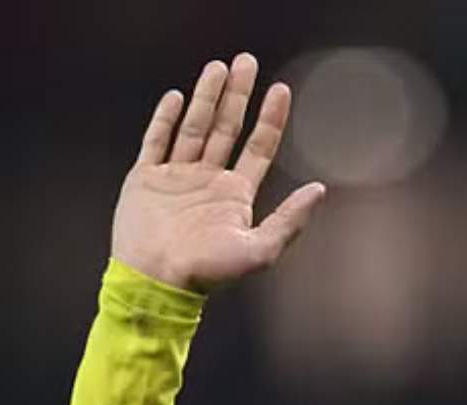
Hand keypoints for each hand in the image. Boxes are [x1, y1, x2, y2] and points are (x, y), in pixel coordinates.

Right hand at [111, 54, 326, 292]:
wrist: (155, 282)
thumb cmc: (207, 273)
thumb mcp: (258, 250)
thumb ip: (290, 220)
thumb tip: (320, 190)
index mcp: (235, 194)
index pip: (258, 147)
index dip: (270, 119)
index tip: (281, 90)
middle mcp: (208, 181)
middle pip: (226, 128)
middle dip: (237, 95)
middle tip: (246, 62)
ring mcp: (177, 178)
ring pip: (194, 128)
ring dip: (206, 97)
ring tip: (217, 67)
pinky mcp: (146, 179)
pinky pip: (156, 142)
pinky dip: (166, 119)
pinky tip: (177, 97)